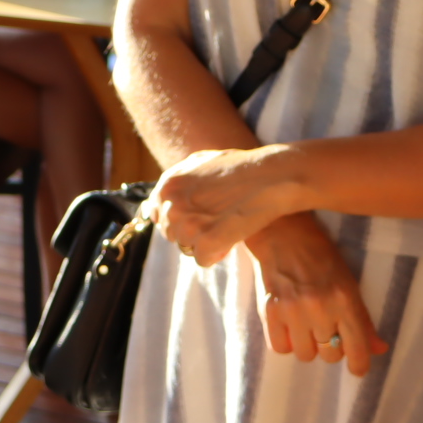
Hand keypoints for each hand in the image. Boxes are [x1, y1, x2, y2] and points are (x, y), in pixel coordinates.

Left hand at [151, 147, 305, 265]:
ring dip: (206, 243)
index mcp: (167, 185)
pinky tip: (231, 238)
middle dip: (193, 232)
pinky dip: (218, 253)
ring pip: (187, 249)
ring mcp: (188, 225)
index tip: (198, 216)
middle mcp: (172, 205)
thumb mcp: (199, 163)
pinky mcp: (206, 243)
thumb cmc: (240, 167)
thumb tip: (152, 208)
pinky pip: (203, 260)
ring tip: (227, 225)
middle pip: (172, 235)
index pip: (157, 215)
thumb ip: (175, 183)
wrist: (270, 176)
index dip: (180, 219)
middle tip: (219, 219)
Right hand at [243, 213, 386, 375]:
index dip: (360, 365)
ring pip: (305, 355)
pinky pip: (280, 348)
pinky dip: (287, 343)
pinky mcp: (269, 311)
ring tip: (306, 328)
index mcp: (345, 299)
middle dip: (331, 348)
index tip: (358, 369)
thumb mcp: (349, 283)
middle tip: (327, 332)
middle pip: (330, 355)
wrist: (284, 234)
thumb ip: (363, 319)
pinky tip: (289, 328)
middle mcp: (320, 307)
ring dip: (309, 346)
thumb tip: (379, 349)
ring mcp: (292, 310)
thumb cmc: (322, 256)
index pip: (357, 347)